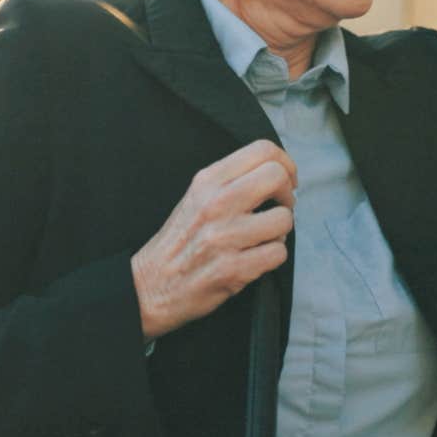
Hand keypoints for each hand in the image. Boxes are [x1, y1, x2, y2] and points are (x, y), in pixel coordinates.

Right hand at [132, 139, 296, 340]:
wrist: (149, 286)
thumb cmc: (179, 242)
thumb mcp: (195, 198)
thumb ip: (230, 181)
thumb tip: (274, 171)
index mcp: (207, 182)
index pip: (262, 150)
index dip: (285, 163)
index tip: (286, 179)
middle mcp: (216, 204)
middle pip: (277, 177)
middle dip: (288, 194)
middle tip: (280, 207)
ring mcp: (225, 237)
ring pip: (284, 219)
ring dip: (280, 231)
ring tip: (263, 237)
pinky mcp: (234, 269)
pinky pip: (278, 253)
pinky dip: (273, 256)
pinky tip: (256, 257)